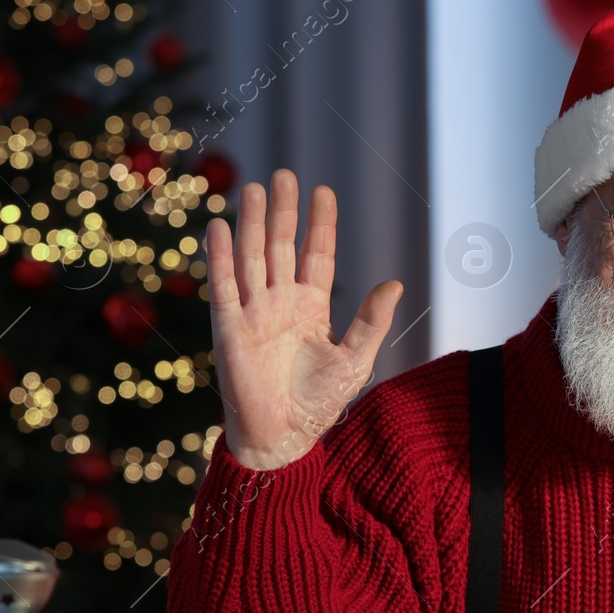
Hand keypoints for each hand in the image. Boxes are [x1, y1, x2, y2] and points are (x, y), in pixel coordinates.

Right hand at [205, 169, 402, 469]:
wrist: (284, 438)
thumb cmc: (319, 403)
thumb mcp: (355, 359)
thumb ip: (372, 321)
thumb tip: (395, 283)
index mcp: (312, 307)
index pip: (316, 255)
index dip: (320, 224)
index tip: (324, 191)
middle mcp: (281, 303)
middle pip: (281, 247)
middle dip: (283, 212)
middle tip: (285, 175)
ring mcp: (254, 313)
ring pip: (251, 258)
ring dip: (251, 224)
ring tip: (254, 189)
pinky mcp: (230, 329)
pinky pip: (224, 287)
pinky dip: (220, 258)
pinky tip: (218, 228)